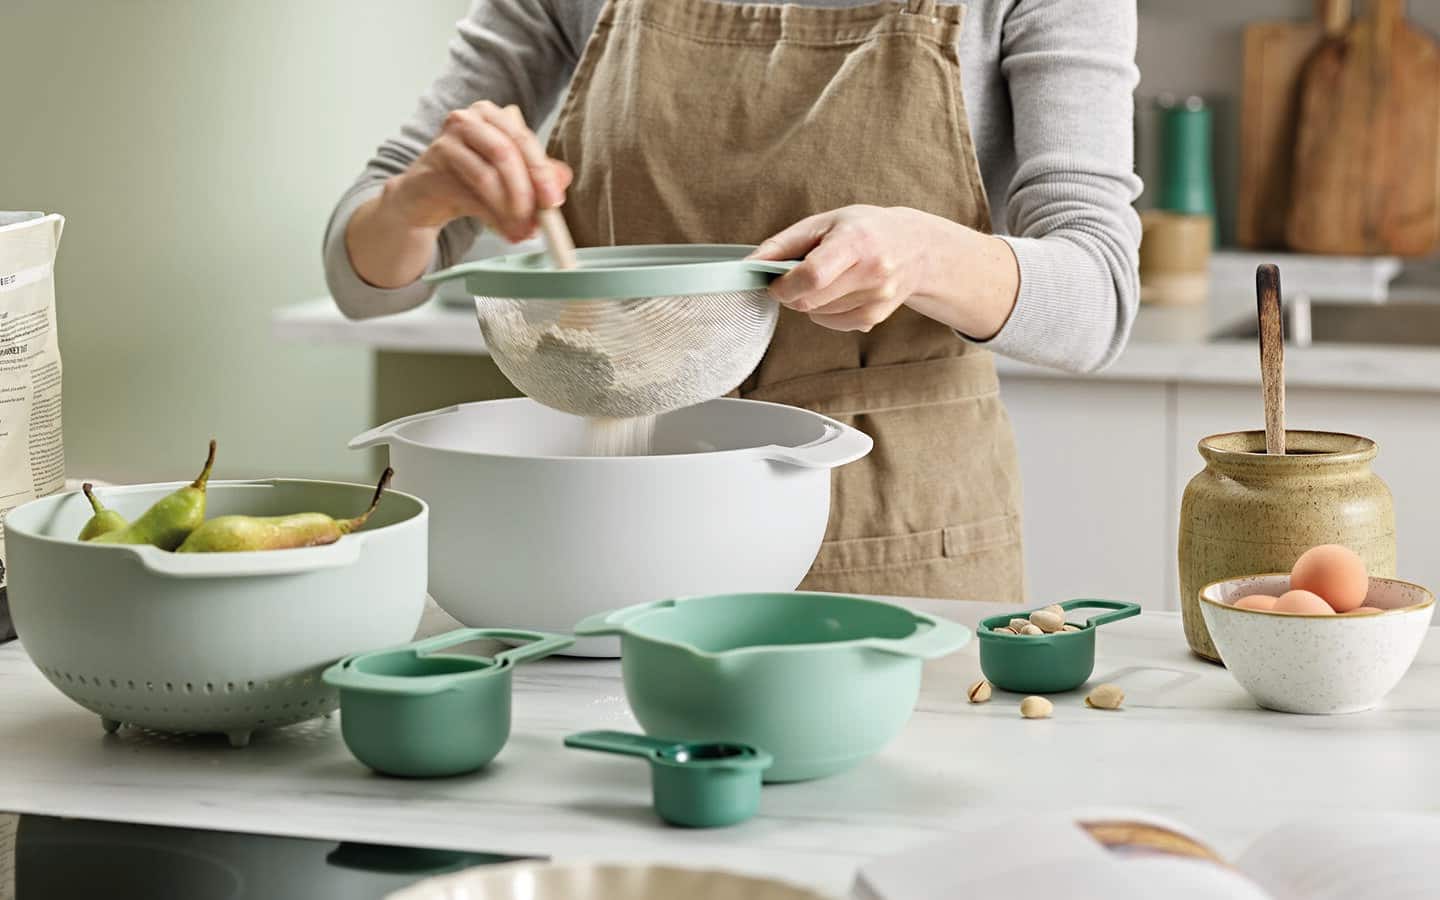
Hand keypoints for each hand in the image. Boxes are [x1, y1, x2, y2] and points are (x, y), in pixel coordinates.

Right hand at [383, 101, 571, 242]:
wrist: (426, 196)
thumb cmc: (472, 181)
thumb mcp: (512, 177)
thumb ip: (539, 175)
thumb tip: (562, 179)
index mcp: (494, 115)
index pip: (524, 140)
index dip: (542, 173)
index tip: (554, 202)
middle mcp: (470, 119)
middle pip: (506, 154)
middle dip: (526, 192)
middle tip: (539, 221)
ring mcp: (448, 139)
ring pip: (487, 177)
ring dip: (509, 211)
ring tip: (521, 232)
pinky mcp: (434, 165)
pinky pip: (469, 195)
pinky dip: (492, 219)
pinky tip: (504, 232)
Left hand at [749, 205, 1019, 338]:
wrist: (915, 247)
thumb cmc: (863, 229)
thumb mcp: (823, 222)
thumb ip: (782, 244)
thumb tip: (748, 266)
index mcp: (856, 242)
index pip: (813, 275)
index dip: (785, 284)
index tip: (775, 282)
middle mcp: (872, 272)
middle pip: (811, 300)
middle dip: (791, 294)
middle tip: (793, 279)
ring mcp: (877, 298)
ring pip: (818, 315)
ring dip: (808, 302)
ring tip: (825, 279)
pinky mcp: (876, 316)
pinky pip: (832, 324)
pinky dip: (823, 313)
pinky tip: (836, 293)